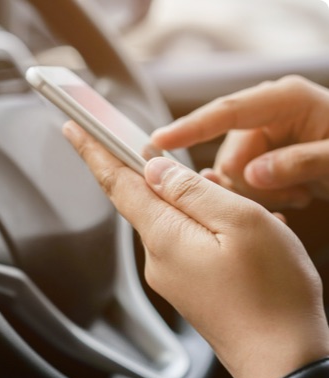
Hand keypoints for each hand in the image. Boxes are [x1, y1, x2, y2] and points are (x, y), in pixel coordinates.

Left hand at [63, 120, 328, 377]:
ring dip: (203, 207)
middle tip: (205, 174)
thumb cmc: (272, 293)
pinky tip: (242, 238)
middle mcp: (157, 257)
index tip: (75, 127)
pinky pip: (189, 245)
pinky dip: (211, 231)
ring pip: (176, 222)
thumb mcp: (242, 224)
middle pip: (149, 200)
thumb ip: (192, 192)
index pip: (117, 183)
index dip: (95, 151)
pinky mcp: (187, 288)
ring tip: (248, 216)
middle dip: (170, 180)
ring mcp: (171, 276)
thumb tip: (155, 169)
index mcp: (164, 235)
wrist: (283, 363)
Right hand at [151, 76, 328, 209]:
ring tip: (297, 194)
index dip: (191, 128)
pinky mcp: (259, 153)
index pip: (227, 113)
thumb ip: (298, 163)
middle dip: (250, 185)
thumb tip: (252, 174)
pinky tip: (291, 195)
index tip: (159, 142)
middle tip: (290, 195)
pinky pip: (241, 182)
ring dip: (260, 194)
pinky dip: (263, 197)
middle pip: (228, 156)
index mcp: (283, 100)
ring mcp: (261, 134)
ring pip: (231, 176)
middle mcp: (265, 114)